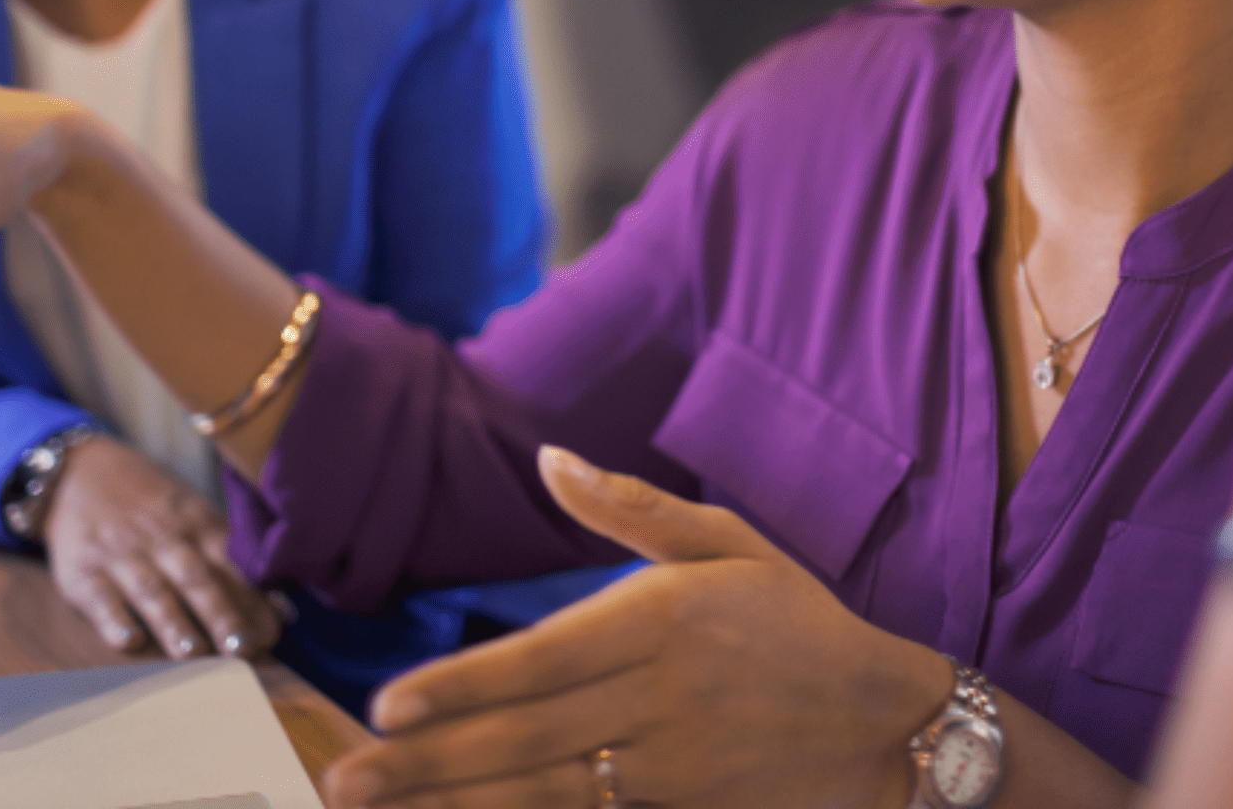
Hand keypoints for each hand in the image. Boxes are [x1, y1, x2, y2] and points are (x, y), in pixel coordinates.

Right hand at [45, 433, 281, 660]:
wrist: (81, 472)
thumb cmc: (153, 507)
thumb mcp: (193, 517)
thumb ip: (232, 562)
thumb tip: (283, 613)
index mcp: (197, 525)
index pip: (231, 564)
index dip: (254, 597)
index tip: (275, 632)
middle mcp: (162, 539)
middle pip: (196, 578)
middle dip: (221, 613)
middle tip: (243, 648)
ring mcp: (121, 555)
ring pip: (151, 590)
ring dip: (173, 622)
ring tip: (193, 653)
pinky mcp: (82, 572)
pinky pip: (99, 597)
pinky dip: (114, 620)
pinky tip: (128, 641)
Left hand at [321, 445, 951, 808]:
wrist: (886, 726)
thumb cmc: (799, 622)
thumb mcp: (731, 542)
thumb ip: (633, 508)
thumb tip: (549, 458)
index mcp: (662, 621)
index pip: (542, 661)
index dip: (463, 686)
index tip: (390, 705)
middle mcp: (655, 699)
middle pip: (524, 736)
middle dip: (428, 761)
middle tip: (346, 776)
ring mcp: (663, 768)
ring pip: (539, 790)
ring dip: (452, 800)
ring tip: (377, 804)